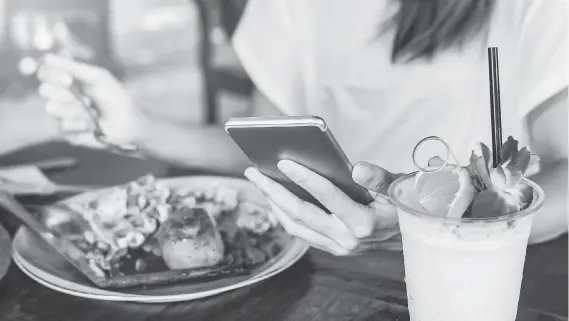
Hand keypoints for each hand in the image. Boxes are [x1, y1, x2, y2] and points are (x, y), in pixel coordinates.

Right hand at [37, 54, 147, 147]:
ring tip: (93, 112)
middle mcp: (60, 96)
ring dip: (77, 110)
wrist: (127, 123)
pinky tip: (93, 125)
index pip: (44, 73)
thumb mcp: (98, 78)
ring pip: (53, 109)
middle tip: (87, 99)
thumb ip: (74, 67)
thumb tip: (48, 57)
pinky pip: (64, 126)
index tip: (68, 79)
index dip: (51, 75)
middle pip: (44, 91)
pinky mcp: (67, 132)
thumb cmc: (114, 97)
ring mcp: (62, 115)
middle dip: (66, 94)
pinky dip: (82, 124)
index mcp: (66, 80)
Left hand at [244, 160, 402, 254]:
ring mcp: (338, 248)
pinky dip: (285, 215)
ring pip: (295, 227)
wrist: (413, 239)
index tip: (282, 161)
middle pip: (300, 213)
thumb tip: (356, 169)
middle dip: (272, 191)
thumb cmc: (403, 206)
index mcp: (363, 223)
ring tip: (259, 183)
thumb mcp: (398, 188)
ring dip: (274, 204)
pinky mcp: (334, 249)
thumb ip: (379, 178)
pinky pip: (302, 233)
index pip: (326, 196)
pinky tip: (276, 198)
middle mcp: (347, 240)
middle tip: (253, 172)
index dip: (304, 177)